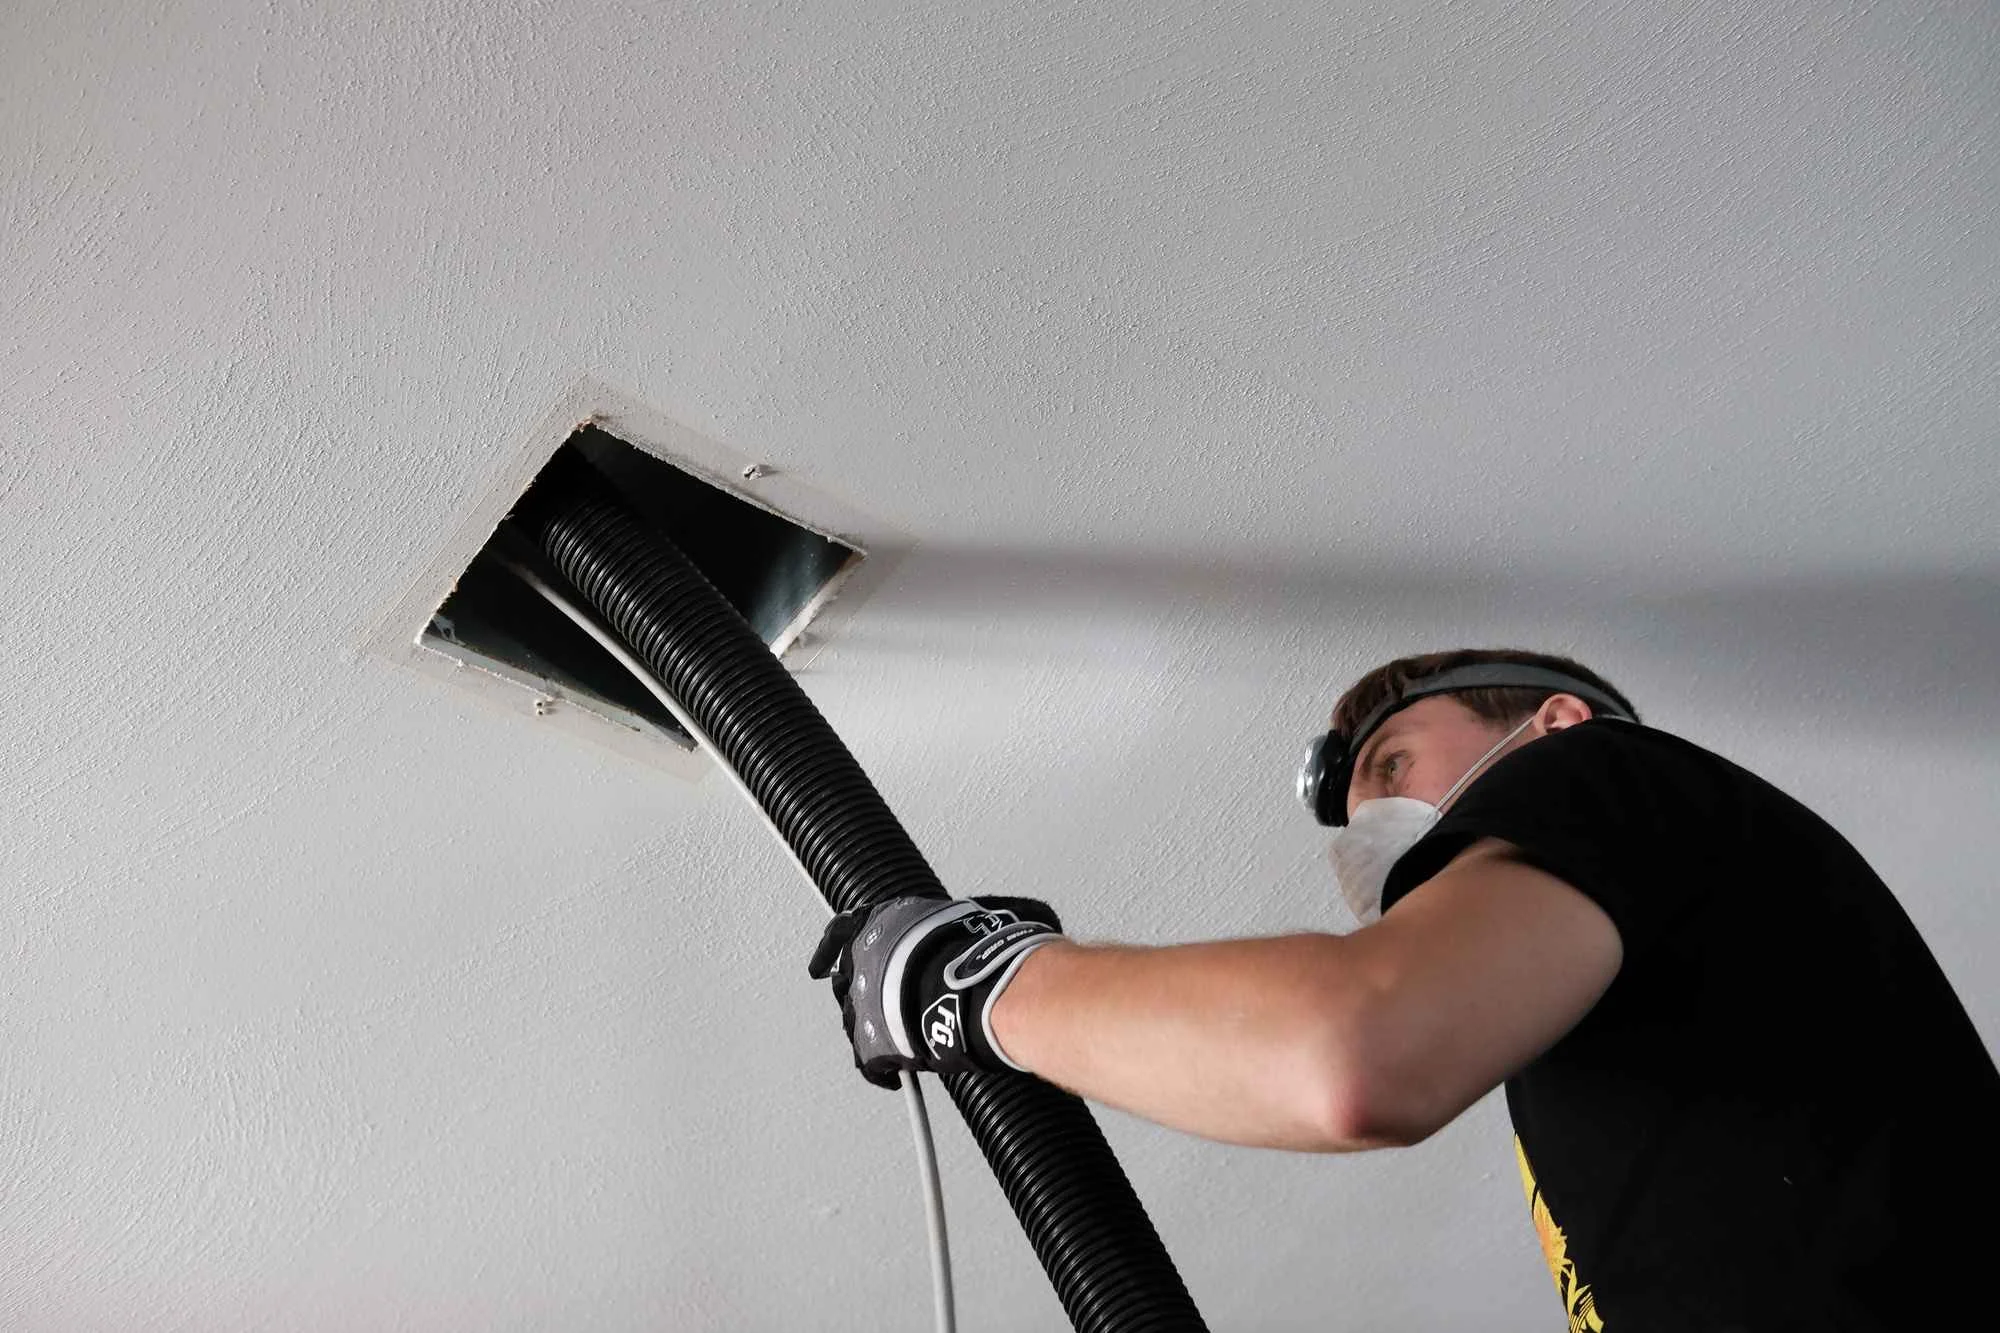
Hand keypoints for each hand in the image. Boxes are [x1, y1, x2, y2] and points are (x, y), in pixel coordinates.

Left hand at [807, 895, 1063, 1087]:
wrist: (982, 987)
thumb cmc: (985, 948)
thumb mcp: (982, 912)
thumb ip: (969, 917)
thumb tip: (998, 916)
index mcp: (883, 922)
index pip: (843, 931)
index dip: (832, 948)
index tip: (822, 961)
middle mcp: (863, 961)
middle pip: (848, 981)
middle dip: (863, 994)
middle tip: (883, 1004)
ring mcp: (863, 1004)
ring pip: (855, 1022)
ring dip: (873, 1031)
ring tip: (899, 1039)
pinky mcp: (872, 1044)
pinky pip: (869, 1062)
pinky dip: (882, 1071)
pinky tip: (896, 1075)